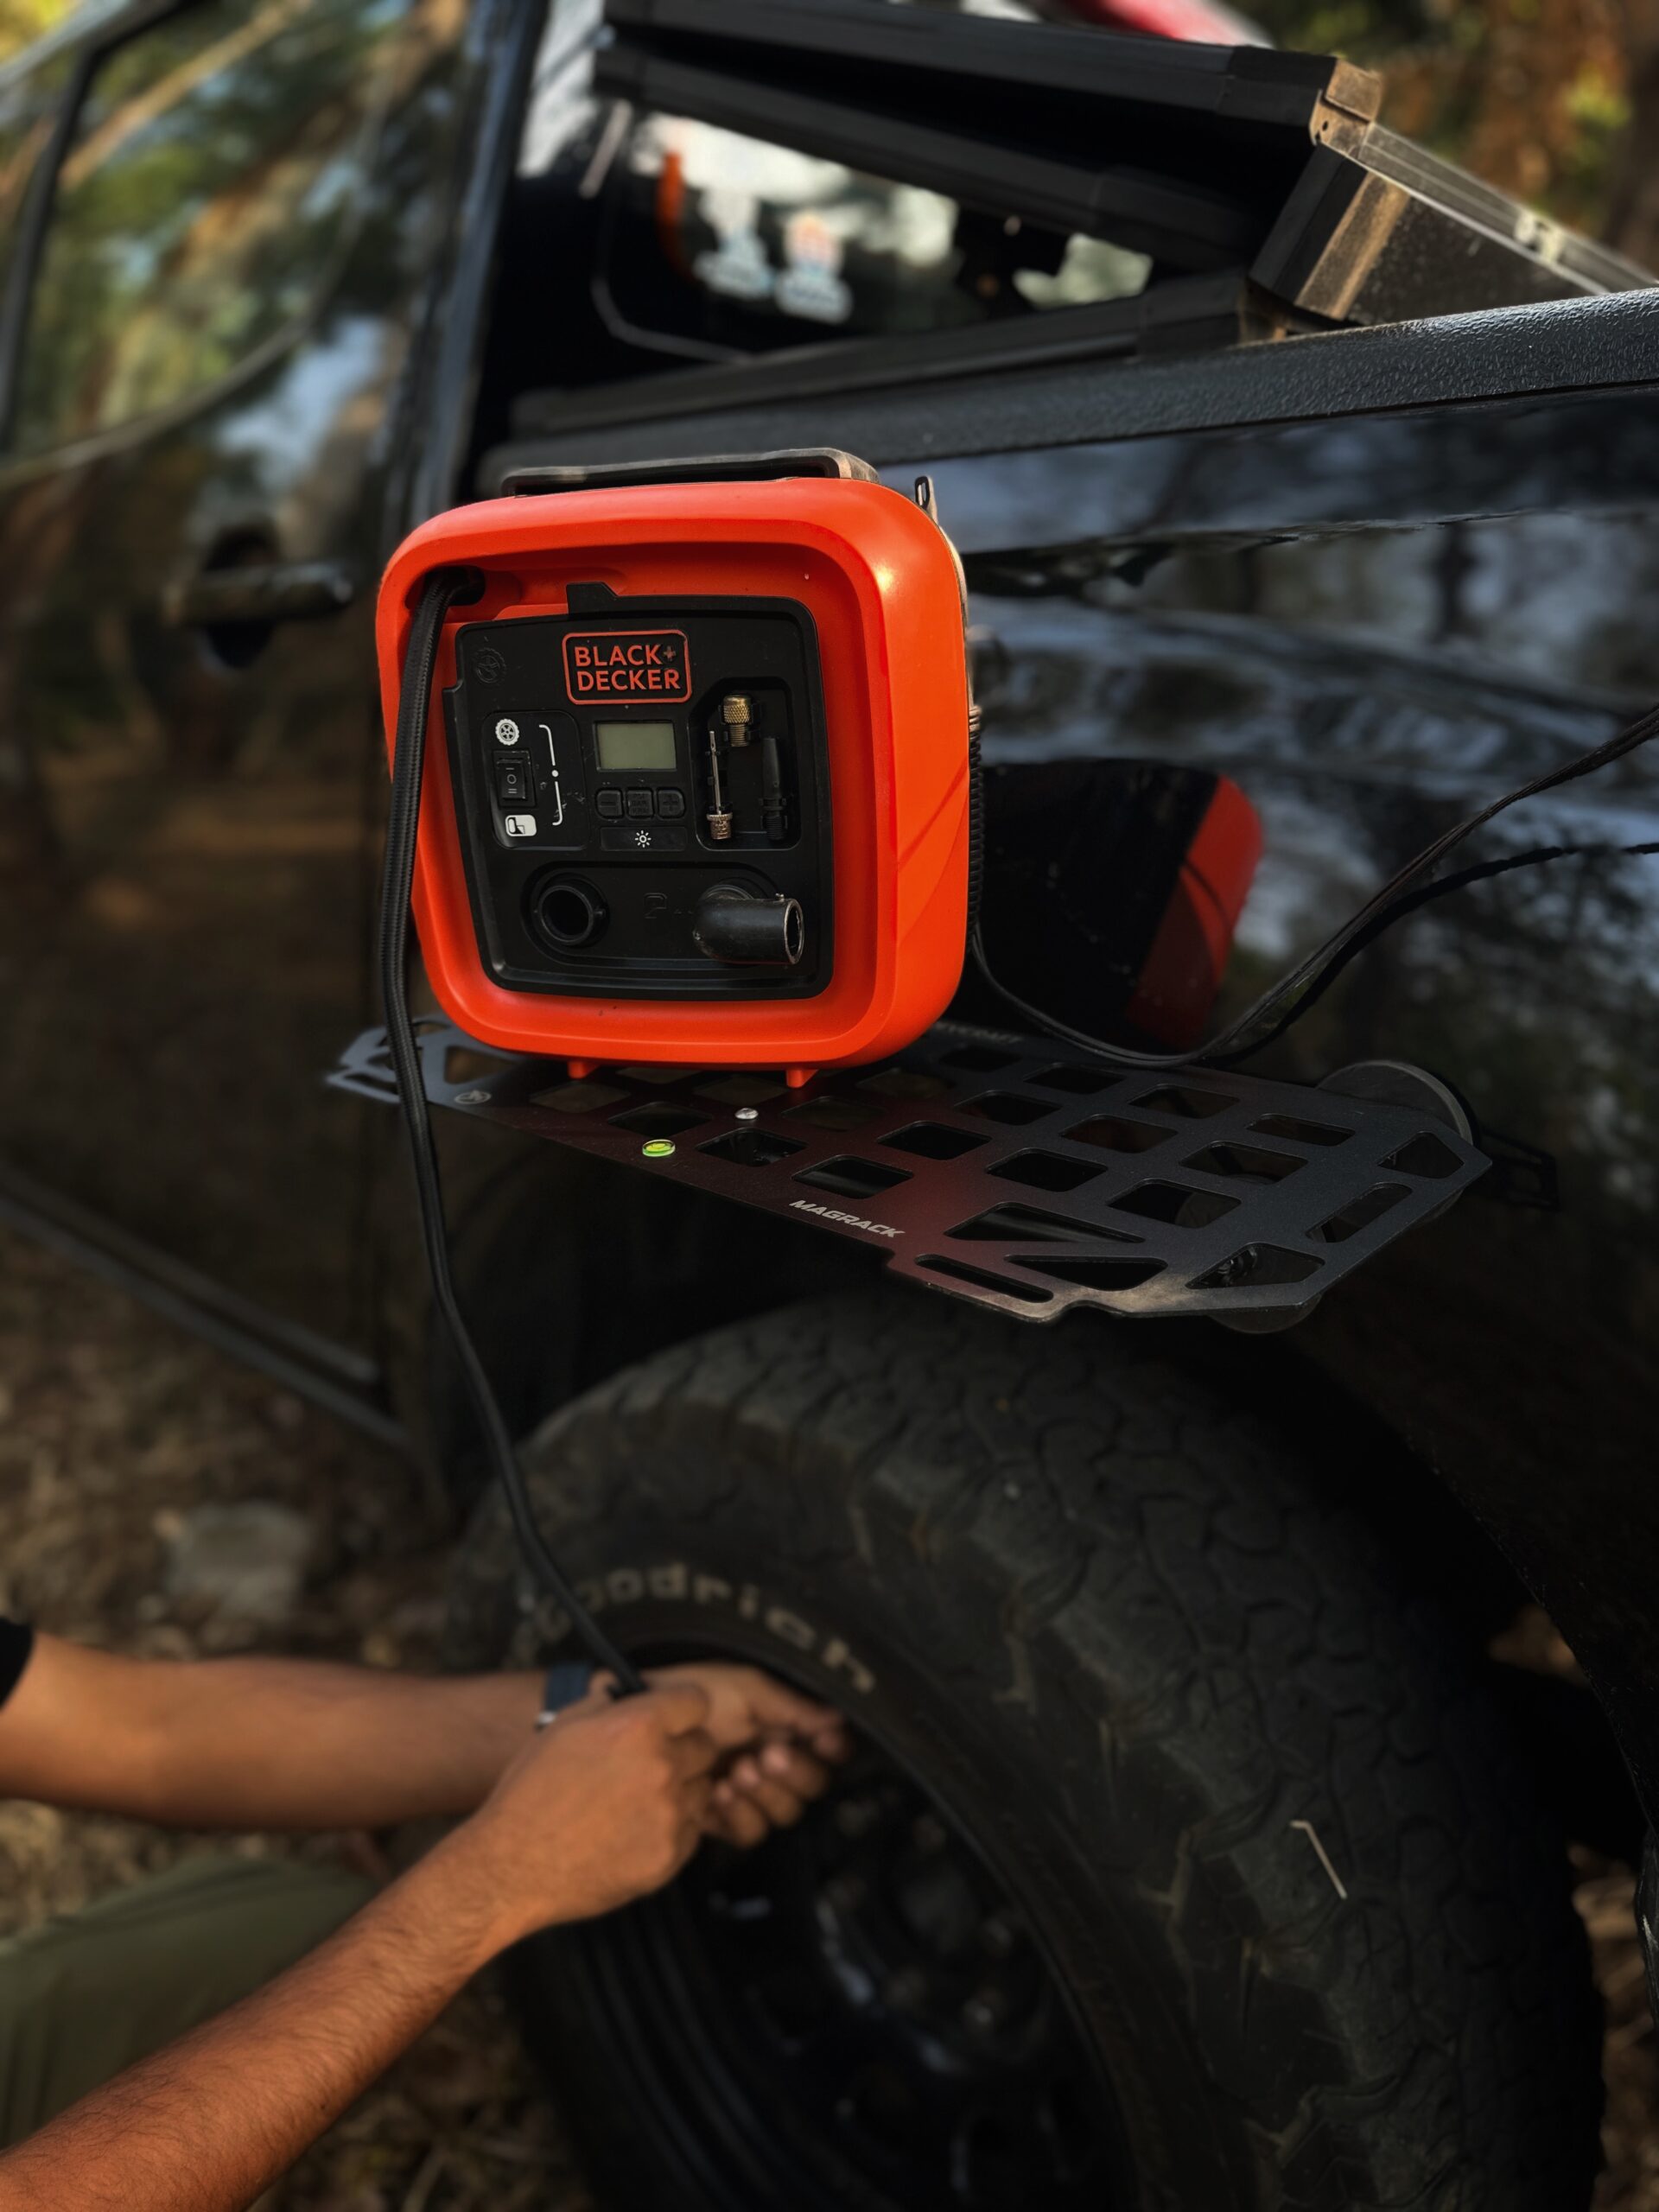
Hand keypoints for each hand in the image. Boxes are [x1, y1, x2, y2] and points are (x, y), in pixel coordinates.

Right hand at [443, 1681, 717, 1948]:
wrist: (511, 1867)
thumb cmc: (530, 1795)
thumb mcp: (563, 1727)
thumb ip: (609, 1703)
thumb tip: (636, 1693)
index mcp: (637, 1727)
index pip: (696, 1701)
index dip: (682, 1708)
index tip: (675, 1717)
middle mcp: (661, 1767)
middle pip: (705, 1747)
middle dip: (682, 1750)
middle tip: (647, 1764)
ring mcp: (668, 1816)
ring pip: (701, 1791)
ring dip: (679, 1792)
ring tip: (634, 1802)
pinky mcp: (668, 1857)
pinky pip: (690, 1832)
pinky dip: (671, 1830)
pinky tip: (633, 1832)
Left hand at [641, 1662, 851, 1848]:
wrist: (639, 1717)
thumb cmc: (688, 1692)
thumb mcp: (744, 1689)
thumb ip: (793, 1706)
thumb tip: (838, 1719)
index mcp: (782, 1726)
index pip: (826, 1748)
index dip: (830, 1749)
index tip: (820, 1741)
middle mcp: (771, 1761)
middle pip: (811, 1786)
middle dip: (793, 1772)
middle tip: (768, 1755)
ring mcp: (747, 1793)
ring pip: (784, 1813)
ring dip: (766, 1794)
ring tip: (738, 1772)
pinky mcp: (721, 1820)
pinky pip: (749, 1833)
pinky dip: (740, 1815)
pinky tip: (720, 1793)